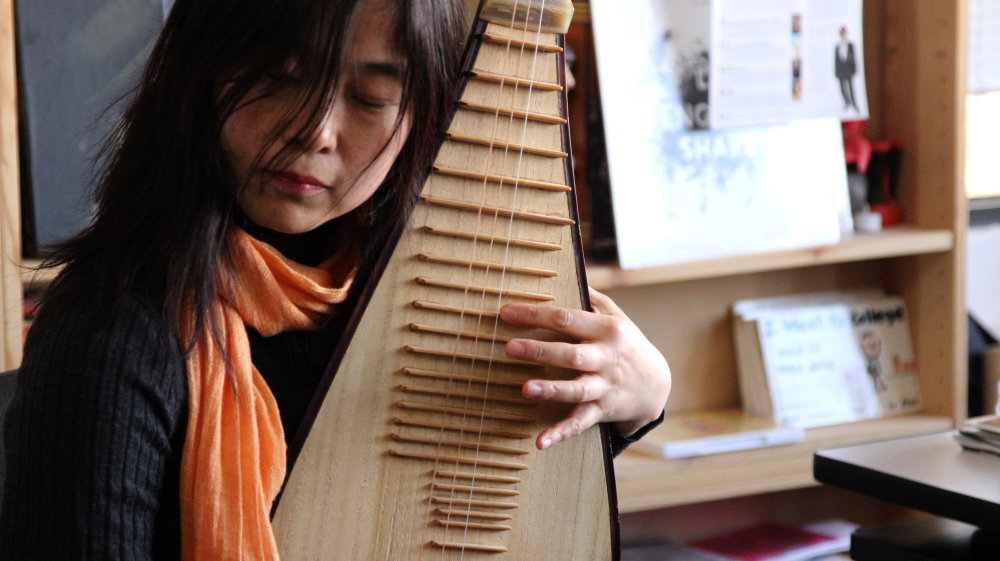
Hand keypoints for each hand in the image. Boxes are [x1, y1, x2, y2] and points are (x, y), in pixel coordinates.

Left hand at [500, 287, 670, 449]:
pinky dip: (561, 432)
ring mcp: (605, 385)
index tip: (506, 312)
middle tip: (509, 348)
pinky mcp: (603, 409)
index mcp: (606, 330)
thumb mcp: (618, 317)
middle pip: (571, 353)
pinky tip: (540, 442)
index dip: (535, 314)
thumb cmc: (628, 344)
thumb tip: (571, 272)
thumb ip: (593, 298)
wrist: (657, 384)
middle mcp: (606, 357)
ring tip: (526, 388)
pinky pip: (580, 422)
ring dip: (551, 389)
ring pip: (576, 389)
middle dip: (540, 350)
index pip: (566, 318)